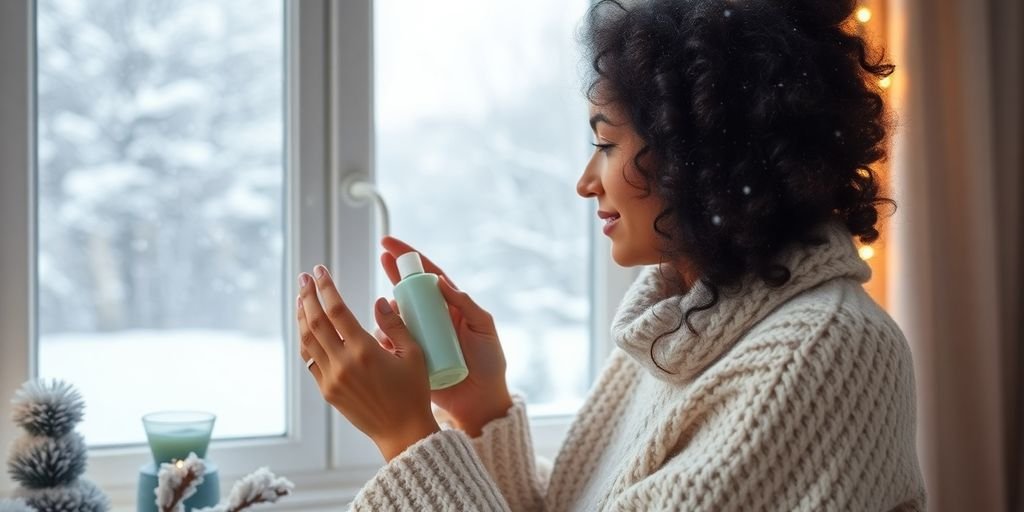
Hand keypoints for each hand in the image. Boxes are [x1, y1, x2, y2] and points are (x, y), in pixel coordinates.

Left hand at [296, 265, 439, 461]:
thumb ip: (395, 325)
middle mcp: (343, 363)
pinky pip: (311, 360)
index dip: (326, 288)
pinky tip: (308, 328)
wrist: (402, 432)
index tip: (320, 271)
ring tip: (302, 298)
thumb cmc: (414, 392)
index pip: (337, 311)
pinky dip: (306, 340)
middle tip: (305, 277)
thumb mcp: (414, 354)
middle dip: (308, 295)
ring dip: (302, 316)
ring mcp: (332, 378)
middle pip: (315, 322)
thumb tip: (379, 301)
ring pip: (308, 341)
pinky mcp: (328, 391)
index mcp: (365, 351)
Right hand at [378, 236, 513, 436]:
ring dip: (389, 308)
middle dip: (392, 270)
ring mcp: (419, 336)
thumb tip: (440, 280)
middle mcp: (431, 317)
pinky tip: (383, 335)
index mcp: (450, 306)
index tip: (390, 243)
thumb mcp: (484, 329)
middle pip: (408, 289)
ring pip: (395, 314)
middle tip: (381, 257)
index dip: (410, 257)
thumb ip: (466, 304)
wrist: (480, 400)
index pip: (428, 275)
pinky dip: (383, 335)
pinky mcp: (409, 355)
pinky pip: (390, 341)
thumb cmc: (488, 363)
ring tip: (393, 312)